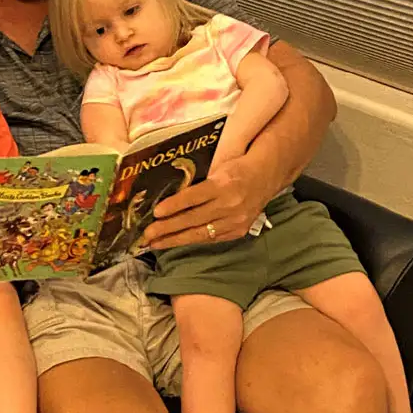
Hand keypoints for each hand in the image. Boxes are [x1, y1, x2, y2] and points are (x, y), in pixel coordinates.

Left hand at [144, 156, 270, 249]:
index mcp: (223, 184)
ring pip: (200, 233)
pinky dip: (192, 240)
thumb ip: (196, 184)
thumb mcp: (216, 169)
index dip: (174, 205)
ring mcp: (235, 220)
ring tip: (156, 243)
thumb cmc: (236, 169)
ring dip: (175, 239)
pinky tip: (177, 241)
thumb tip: (167, 197)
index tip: (156, 212)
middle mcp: (230, 204)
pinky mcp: (238, 231)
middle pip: (193, 219)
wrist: (265, 177)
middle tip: (147, 235)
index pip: (194, 197)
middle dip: (168, 228)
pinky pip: (211, 239)